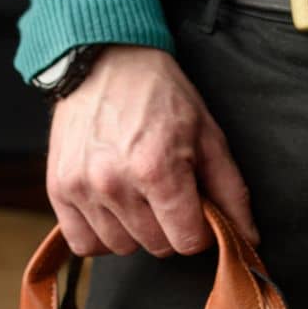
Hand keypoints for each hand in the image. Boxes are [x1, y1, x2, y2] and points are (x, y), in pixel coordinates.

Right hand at [46, 45, 256, 255]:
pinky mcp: (58, 189)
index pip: (187, 241)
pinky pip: (84, 244)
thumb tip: (249, 240)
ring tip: (137, 194)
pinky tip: (111, 209)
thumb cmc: (161, 97)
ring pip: (122, 248)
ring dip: (135, 231)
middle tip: (166, 194)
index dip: (199, 229)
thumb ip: (231, 193)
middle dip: (170, 227)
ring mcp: (82, 188)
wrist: (105, 60)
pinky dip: (100, 235)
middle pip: (157, 247)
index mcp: (157, 169)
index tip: (195, 208)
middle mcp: (115, 183)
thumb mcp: (208, 136)